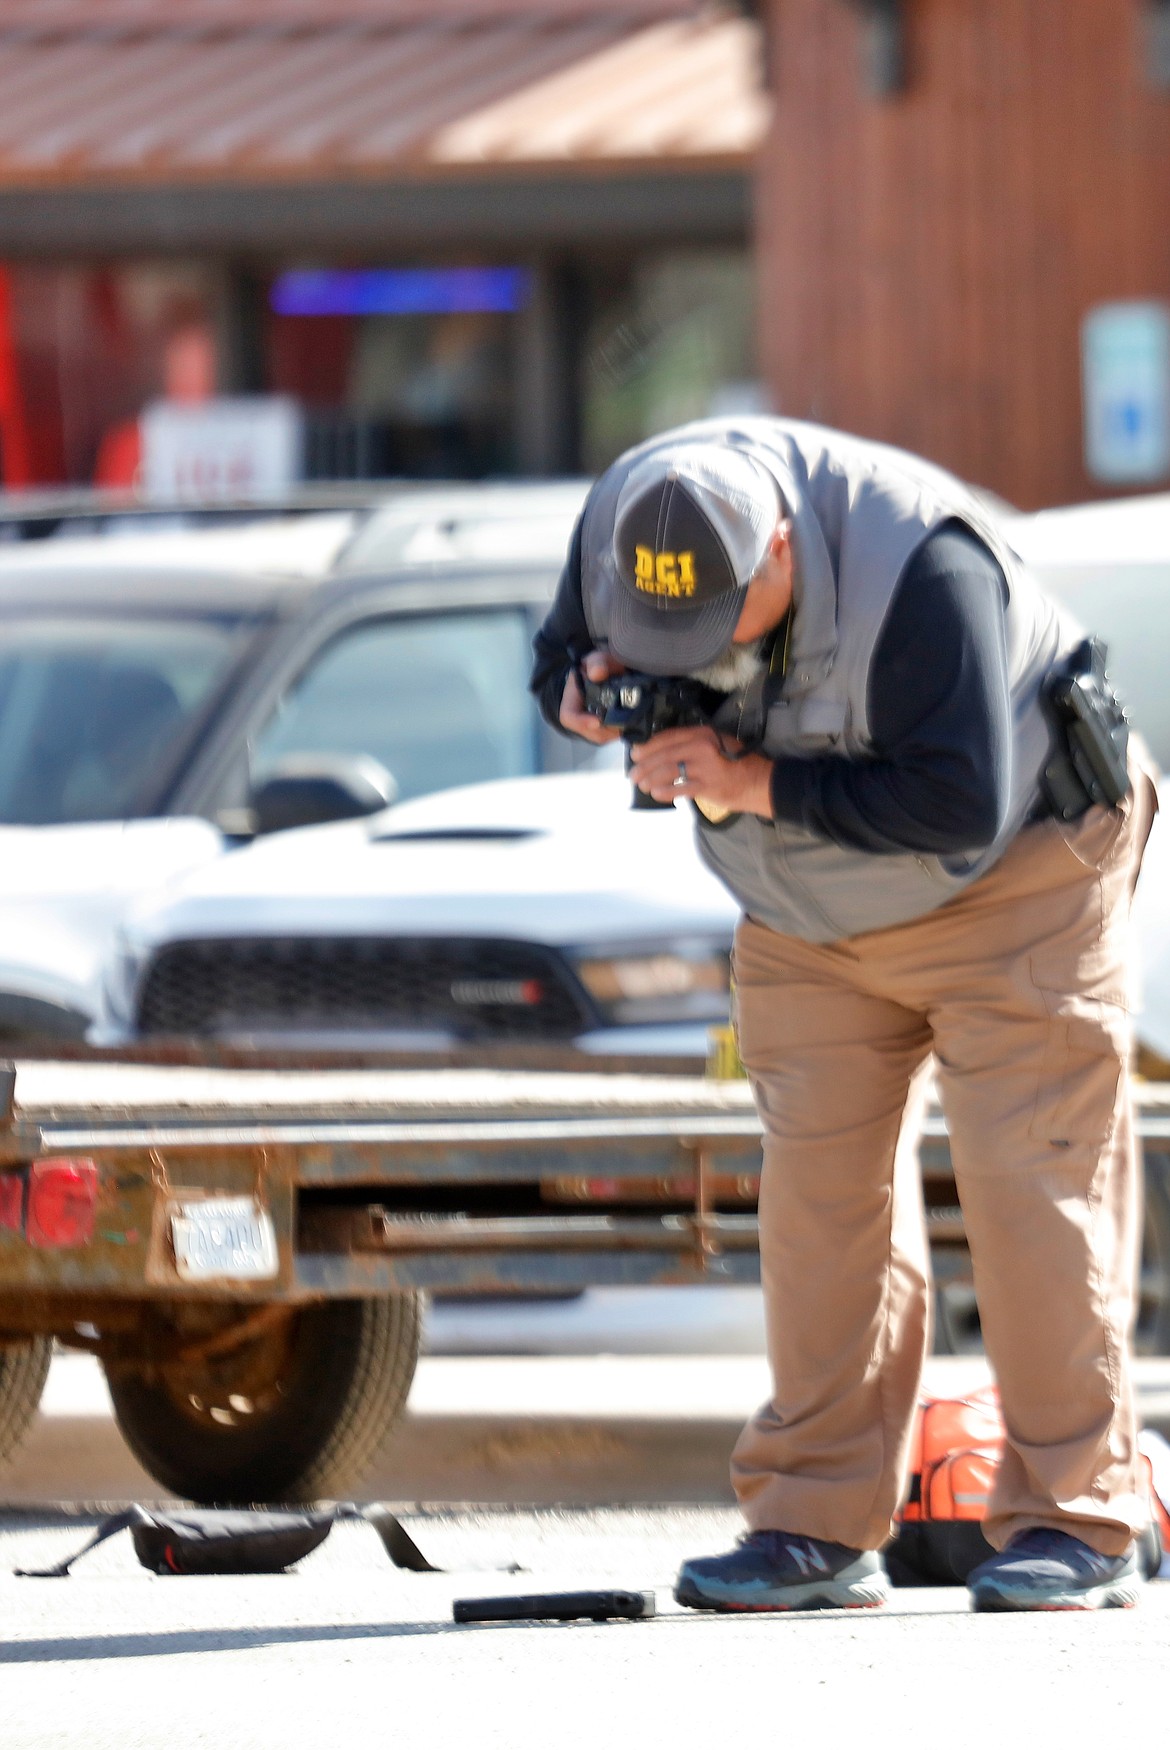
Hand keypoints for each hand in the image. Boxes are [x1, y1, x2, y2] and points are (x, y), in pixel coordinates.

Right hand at [559, 650, 624, 744]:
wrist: (610, 673)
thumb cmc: (600, 666)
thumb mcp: (598, 659)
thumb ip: (597, 662)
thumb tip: (597, 673)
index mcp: (572, 699)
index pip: (568, 716)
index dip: (581, 722)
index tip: (597, 721)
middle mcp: (580, 716)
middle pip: (589, 732)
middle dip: (607, 728)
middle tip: (625, 718)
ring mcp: (592, 725)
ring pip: (602, 737)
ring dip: (616, 731)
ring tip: (631, 718)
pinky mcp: (605, 730)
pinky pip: (612, 737)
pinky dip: (623, 731)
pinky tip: (633, 721)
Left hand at [628, 725, 773, 817]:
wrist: (758, 782)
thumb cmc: (736, 763)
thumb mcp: (716, 744)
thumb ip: (692, 745)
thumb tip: (662, 752)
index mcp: (702, 733)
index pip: (668, 737)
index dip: (648, 747)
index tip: (636, 754)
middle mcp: (702, 746)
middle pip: (664, 755)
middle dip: (644, 766)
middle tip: (634, 775)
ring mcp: (705, 766)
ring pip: (668, 771)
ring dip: (651, 779)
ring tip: (643, 785)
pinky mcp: (707, 785)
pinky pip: (679, 788)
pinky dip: (665, 791)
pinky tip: (657, 794)